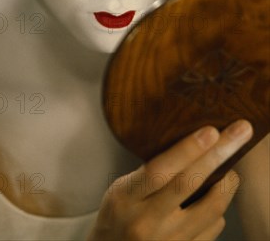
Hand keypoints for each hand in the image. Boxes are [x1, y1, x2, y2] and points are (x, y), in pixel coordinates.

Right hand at [88, 120, 252, 240]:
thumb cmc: (119, 213)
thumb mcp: (121, 187)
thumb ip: (150, 171)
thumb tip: (192, 143)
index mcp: (126, 198)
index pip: (159, 171)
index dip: (187, 150)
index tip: (211, 131)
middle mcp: (146, 223)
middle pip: (189, 184)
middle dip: (218, 155)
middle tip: (240, 132)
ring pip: (211, 209)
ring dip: (227, 182)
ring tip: (230, 167)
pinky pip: (213, 228)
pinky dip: (219, 208)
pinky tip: (215, 196)